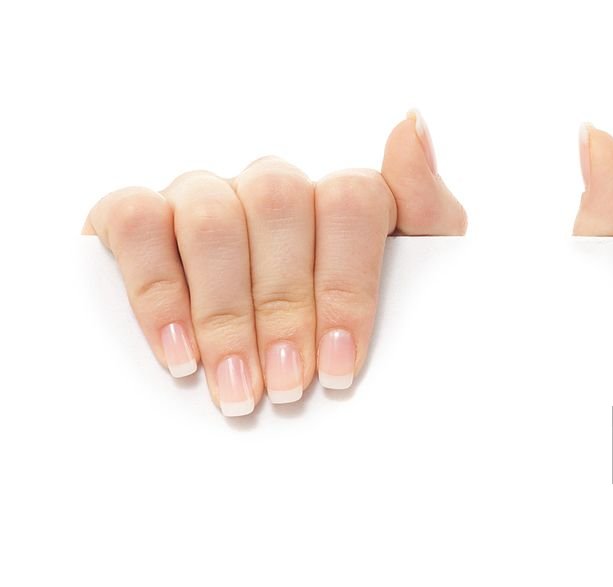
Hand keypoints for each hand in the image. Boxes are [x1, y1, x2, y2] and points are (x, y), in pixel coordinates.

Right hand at [84, 111, 465, 416]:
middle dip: (285, 309)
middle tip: (289, 388)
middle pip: (280, 207)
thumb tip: (409, 122)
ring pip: (213, 218)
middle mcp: (274, 184)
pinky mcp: (139, 214)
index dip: (347, 286)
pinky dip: (157, 293)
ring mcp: (206, 193)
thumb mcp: (410, 272)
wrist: (271, 358)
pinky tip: (180, 354)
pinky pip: (137, 225)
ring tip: (240, 387)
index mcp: (340, 195)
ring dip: (225, 312)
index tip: (340, 366)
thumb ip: (425, 209)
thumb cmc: (348, 319)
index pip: (351, 201)